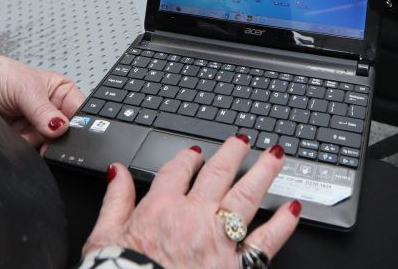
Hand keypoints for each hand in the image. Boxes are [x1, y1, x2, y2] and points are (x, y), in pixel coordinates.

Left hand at [0, 52, 84, 149]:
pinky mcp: (22, 139)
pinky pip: (29, 150)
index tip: (68, 131)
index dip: (78, 123)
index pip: (80, 112)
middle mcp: (52, 111)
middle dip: (55, 136)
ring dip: (35, 141)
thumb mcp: (25, 89)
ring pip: (48, 144)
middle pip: (66, 133)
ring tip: (21, 131)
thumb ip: (43, 110)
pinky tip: (15, 137)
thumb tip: (61, 128)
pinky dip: (22, 147)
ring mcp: (37, 126)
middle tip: (45, 136)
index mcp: (61, 92)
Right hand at [83, 136, 300, 267]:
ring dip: (263, 173)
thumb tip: (117, 172)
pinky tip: (293, 208)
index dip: (186, 160)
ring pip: (246, 195)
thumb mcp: (104, 237)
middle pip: (218, 174)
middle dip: (232, 154)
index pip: (177, 172)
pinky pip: (266, 241)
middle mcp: (194, 218)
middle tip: (243, 141)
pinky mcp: (236, 264)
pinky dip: (282, 224)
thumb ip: (115, 200)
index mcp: (161, 209)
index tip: (195, 154)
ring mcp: (219, 239)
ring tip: (275, 156)